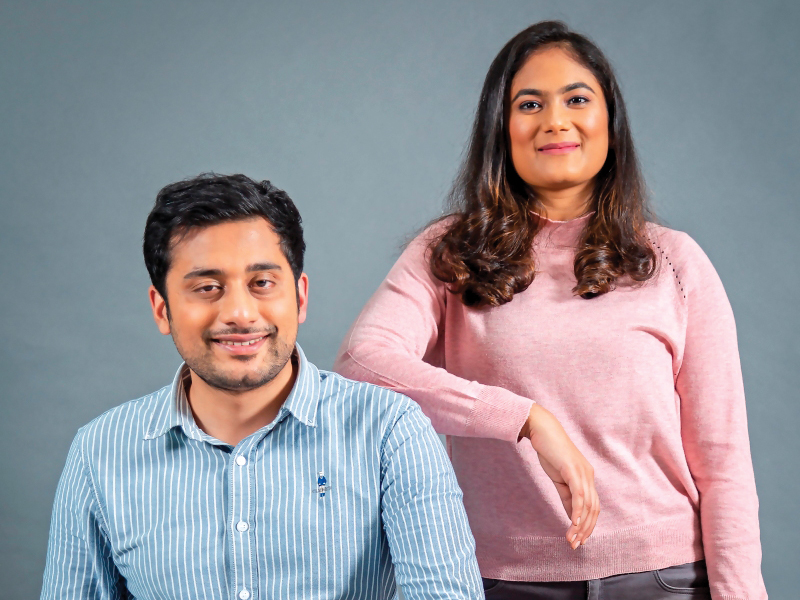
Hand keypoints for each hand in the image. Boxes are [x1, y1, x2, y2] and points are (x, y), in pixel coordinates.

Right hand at [519, 404, 598, 548]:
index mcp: (586, 477)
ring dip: (580, 524)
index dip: (587, 525)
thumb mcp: (559, 477)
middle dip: (585, 529)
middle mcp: (588, 475)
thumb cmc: (549, 451)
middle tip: (575, 545)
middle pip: (593, 509)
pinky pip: (578, 494)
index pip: (592, 507)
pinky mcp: (573, 470)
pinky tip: (573, 523)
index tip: (579, 540)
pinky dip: (577, 510)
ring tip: (572, 538)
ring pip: (587, 505)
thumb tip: (572, 516)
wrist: (542, 429)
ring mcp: (583, 472)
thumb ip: (566, 496)